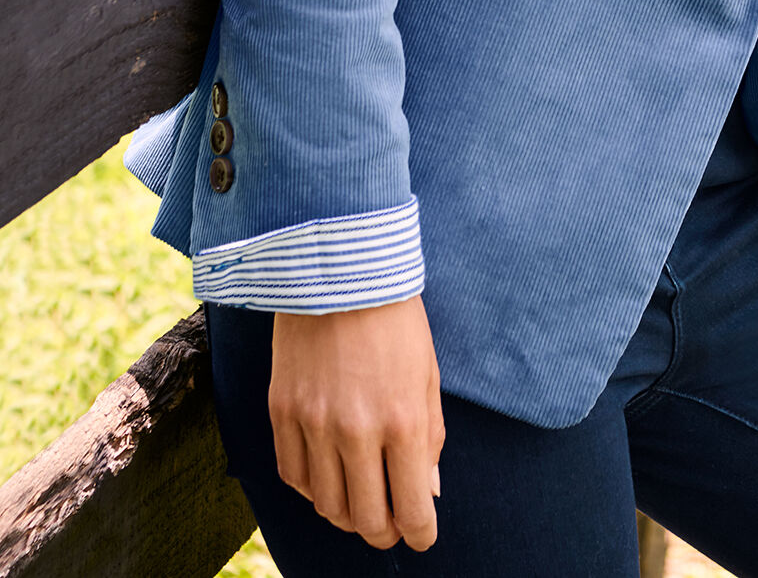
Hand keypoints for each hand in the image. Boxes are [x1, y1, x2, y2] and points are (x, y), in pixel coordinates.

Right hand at [269, 295, 444, 549]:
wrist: (339, 267)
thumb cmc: (394, 317)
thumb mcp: (427, 373)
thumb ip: (429, 437)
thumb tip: (428, 491)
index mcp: (403, 421)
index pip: (412, 508)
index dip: (420, 533)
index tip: (423, 535)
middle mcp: (356, 431)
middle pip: (366, 519)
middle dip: (385, 533)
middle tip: (393, 528)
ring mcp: (313, 424)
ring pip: (327, 506)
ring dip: (348, 515)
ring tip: (362, 504)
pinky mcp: (282, 412)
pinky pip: (293, 476)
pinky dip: (312, 489)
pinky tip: (328, 479)